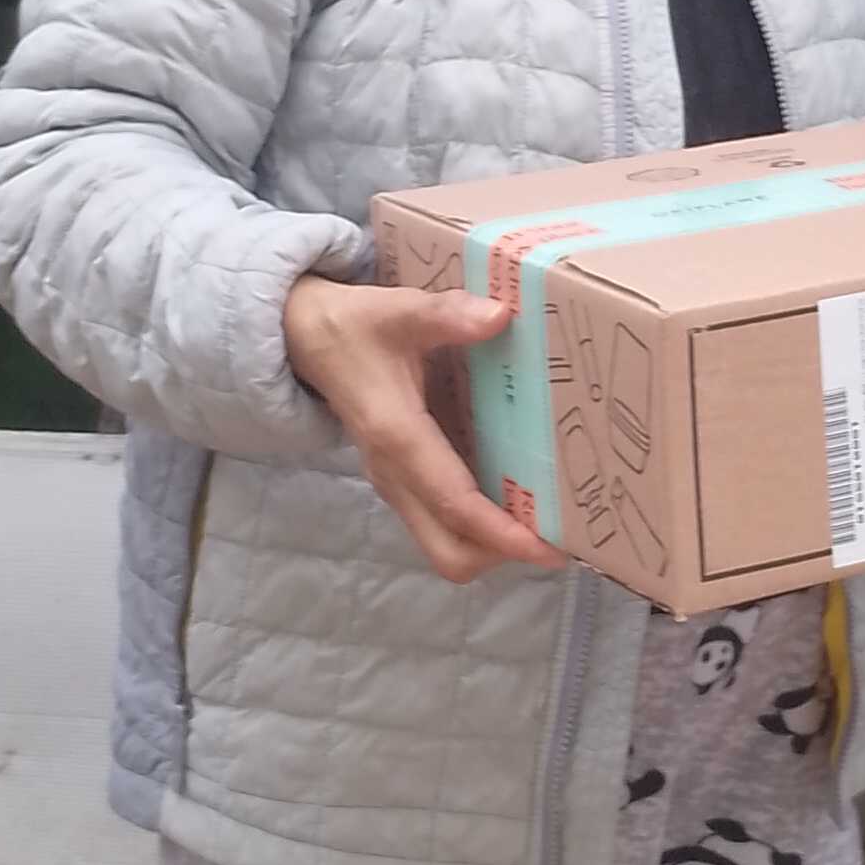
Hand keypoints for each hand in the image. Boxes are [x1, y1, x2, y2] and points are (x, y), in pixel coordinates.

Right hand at [284, 276, 568, 584]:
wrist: (305, 340)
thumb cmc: (355, 327)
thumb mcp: (398, 309)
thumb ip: (447, 314)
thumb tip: (500, 316)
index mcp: (397, 438)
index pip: (453, 502)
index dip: (501, 532)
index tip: (548, 548)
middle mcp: (394, 475)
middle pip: (450, 552)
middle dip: (502, 554)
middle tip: (558, 536)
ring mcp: (397, 485)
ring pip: (446, 546)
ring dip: (495, 545)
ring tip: (550, 523)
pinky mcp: (402, 483)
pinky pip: (444, 526)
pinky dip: (481, 527)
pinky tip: (520, 499)